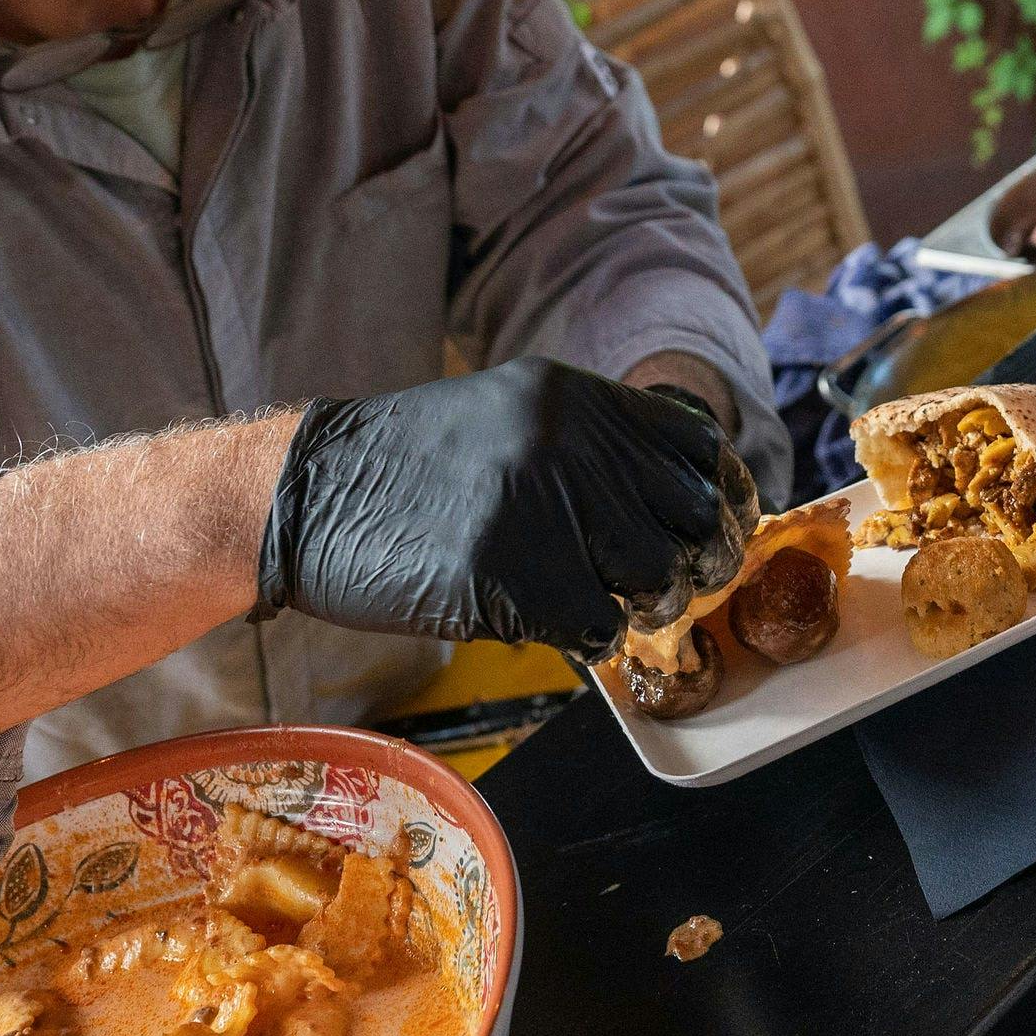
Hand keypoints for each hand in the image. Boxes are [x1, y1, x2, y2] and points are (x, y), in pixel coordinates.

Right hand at [259, 359, 757, 661]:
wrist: (308, 492)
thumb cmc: (408, 467)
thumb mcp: (511, 414)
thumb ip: (594, 441)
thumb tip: (687, 494)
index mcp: (575, 398)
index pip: (702, 449)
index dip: (727, 500)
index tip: (722, 532)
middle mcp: (570, 441)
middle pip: (695, 518)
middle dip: (696, 565)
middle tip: (665, 587)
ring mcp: (543, 506)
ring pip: (656, 578)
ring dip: (643, 607)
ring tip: (604, 604)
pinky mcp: (511, 576)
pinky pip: (597, 626)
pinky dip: (589, 636)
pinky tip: (553, 621)